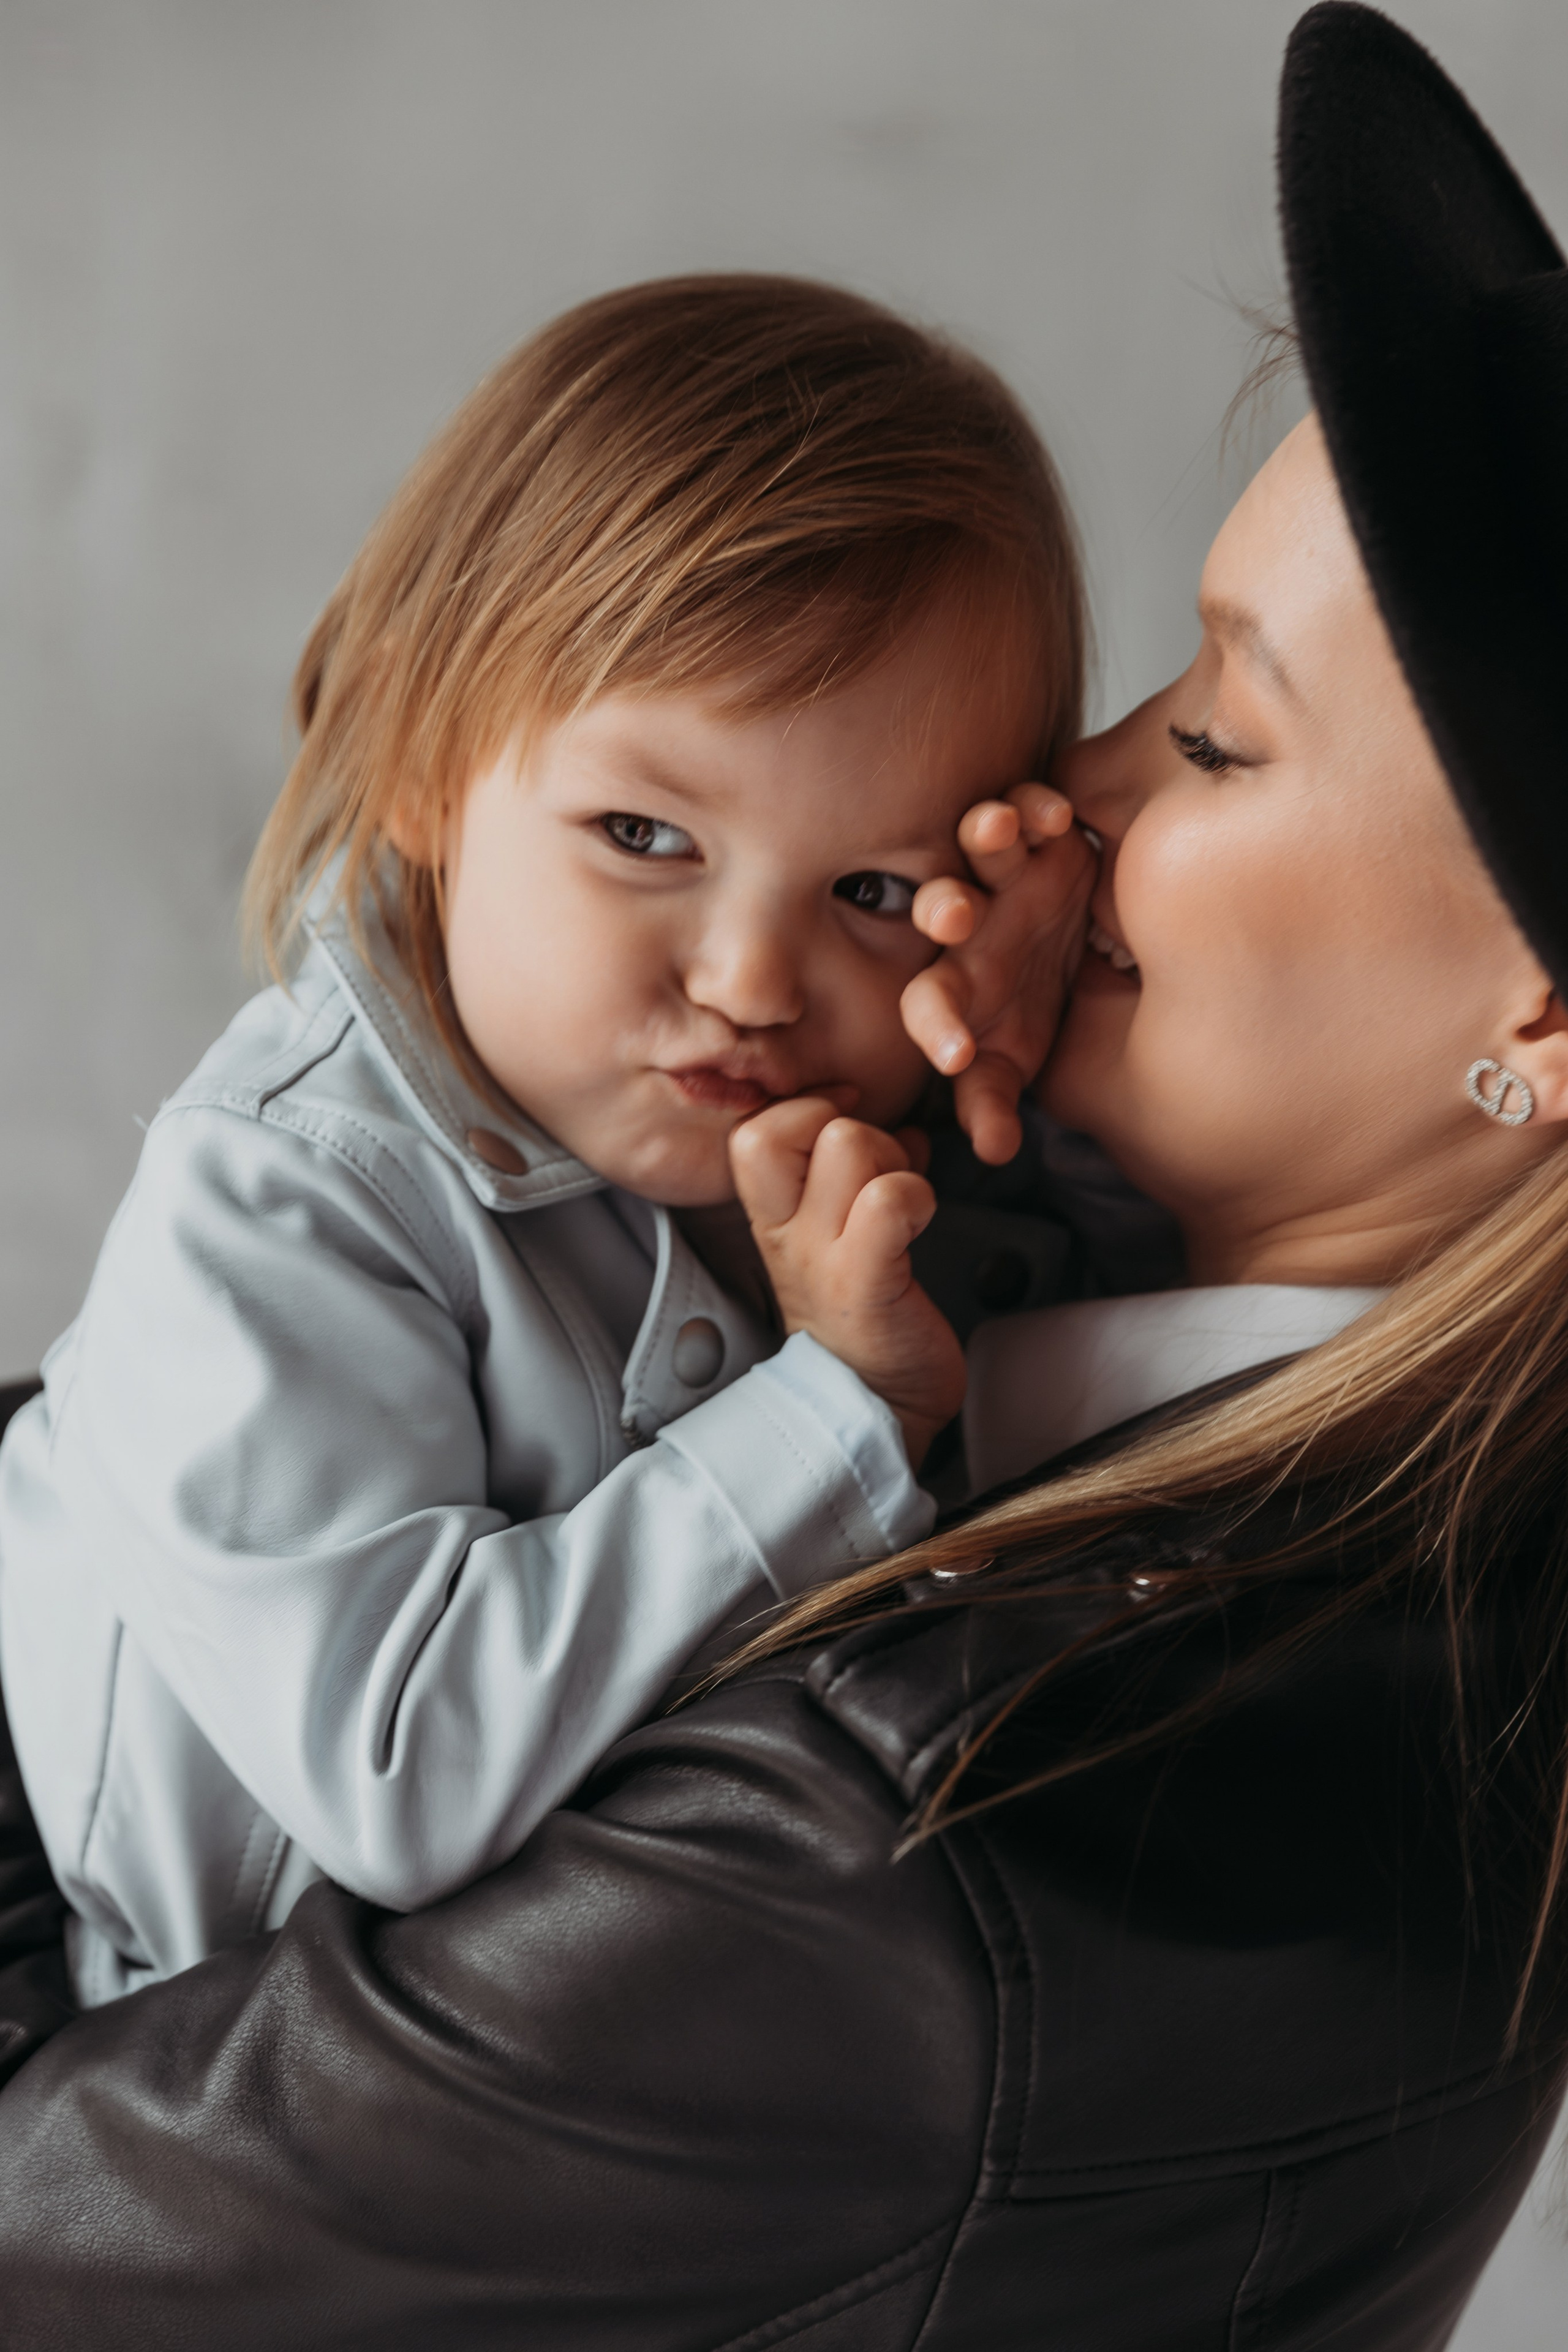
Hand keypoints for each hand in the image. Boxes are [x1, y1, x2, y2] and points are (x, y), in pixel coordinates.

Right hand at [730, 1097, 964, 1470]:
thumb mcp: (832, 1237)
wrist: (872, 1410)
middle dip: (848, 1126)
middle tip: (880, 1168)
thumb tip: (890, 1119)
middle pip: (785, 1129)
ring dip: (893, 1159)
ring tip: (906, 1200)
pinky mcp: (866, 1282)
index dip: (805, 1111)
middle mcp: (785, 1235)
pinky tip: (924, 1221)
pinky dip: (918, 1194)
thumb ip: (844, 1177)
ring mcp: (821, 1259)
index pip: (751, 1132)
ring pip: (847, 1145)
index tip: (849, 1134)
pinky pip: (889, 1200)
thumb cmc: (865, 1314)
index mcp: (772, 1220)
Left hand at [901, 782, 1096, 1165]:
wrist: (1076, 938)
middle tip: (952, 920)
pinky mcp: (1041, 831)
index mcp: (956, 984)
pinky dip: (1039, 804)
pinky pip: (1032, 805)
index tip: (958, 1057)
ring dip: (984, 834)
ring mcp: (1003, 871)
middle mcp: (971, 922)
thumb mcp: (1018, 1056)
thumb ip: (995, 1100)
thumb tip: (994, 1153)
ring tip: (994, 830)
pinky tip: (1057, 813)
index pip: (930, 1006)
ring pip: (979, 845)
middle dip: (943, 910)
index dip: (939, 1029)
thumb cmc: (1032, 1000)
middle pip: (943, 911)